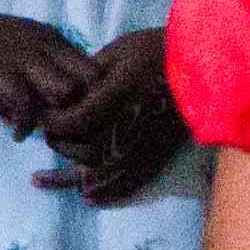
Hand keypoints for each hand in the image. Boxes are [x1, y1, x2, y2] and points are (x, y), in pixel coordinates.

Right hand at [0, 0, 99, 140]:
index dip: (87, 93)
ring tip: (40, 127)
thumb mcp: (15, 45)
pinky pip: (29, 111)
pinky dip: (24, 127)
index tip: (68, 108)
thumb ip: (34, 70)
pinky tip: (16, 132)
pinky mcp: (5, 77)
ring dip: (55, 115)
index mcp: (52, 39)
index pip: (93, 69)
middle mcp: (47, 47)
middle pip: (89, 82)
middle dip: (79, 105)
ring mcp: (27, 61)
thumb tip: (40, 108)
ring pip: (68, 94)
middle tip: (60, 123)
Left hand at [32, 27, 186, 203]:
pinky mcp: (160, 154)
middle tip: (50, 137)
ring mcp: (146, 144)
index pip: (74, 121)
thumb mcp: (119, 52)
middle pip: (83, 150)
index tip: (44, 115)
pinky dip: (107, 193)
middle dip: (59, 145)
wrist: (208, 66)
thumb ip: (88, 74)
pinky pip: (130, 182)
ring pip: (101, 172)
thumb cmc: (160, 52)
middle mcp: (131, 125)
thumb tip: (61, 92)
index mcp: (119, 96)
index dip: (52, 121)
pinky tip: (86, 197)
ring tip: (41, 180)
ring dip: (68, 178)